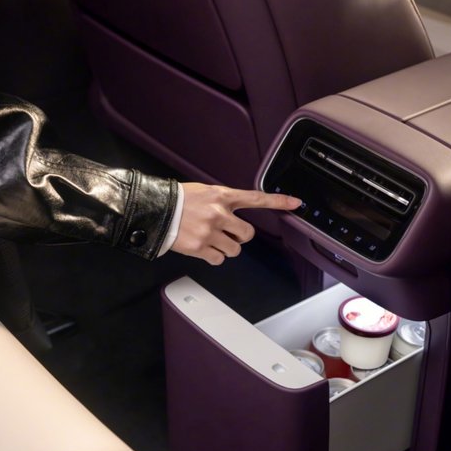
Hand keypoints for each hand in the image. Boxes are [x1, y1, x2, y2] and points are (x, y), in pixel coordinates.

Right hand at [170, 182, 300, 264]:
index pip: (256, 198)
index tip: (296, 203)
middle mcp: (219, 214)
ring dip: (226, 247)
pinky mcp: (200, 248)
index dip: (278, 201)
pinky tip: (203, 247)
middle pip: (247, 234)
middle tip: (227, 233)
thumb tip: (232, 215)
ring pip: (235, 249)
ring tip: (211, 239)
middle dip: (240, 236)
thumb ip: (222, 202)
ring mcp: (210, 232)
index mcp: (222, 196)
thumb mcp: (204, 192)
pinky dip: (213, 256)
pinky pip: (219, 259)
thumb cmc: (177, 200)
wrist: (155, 210)